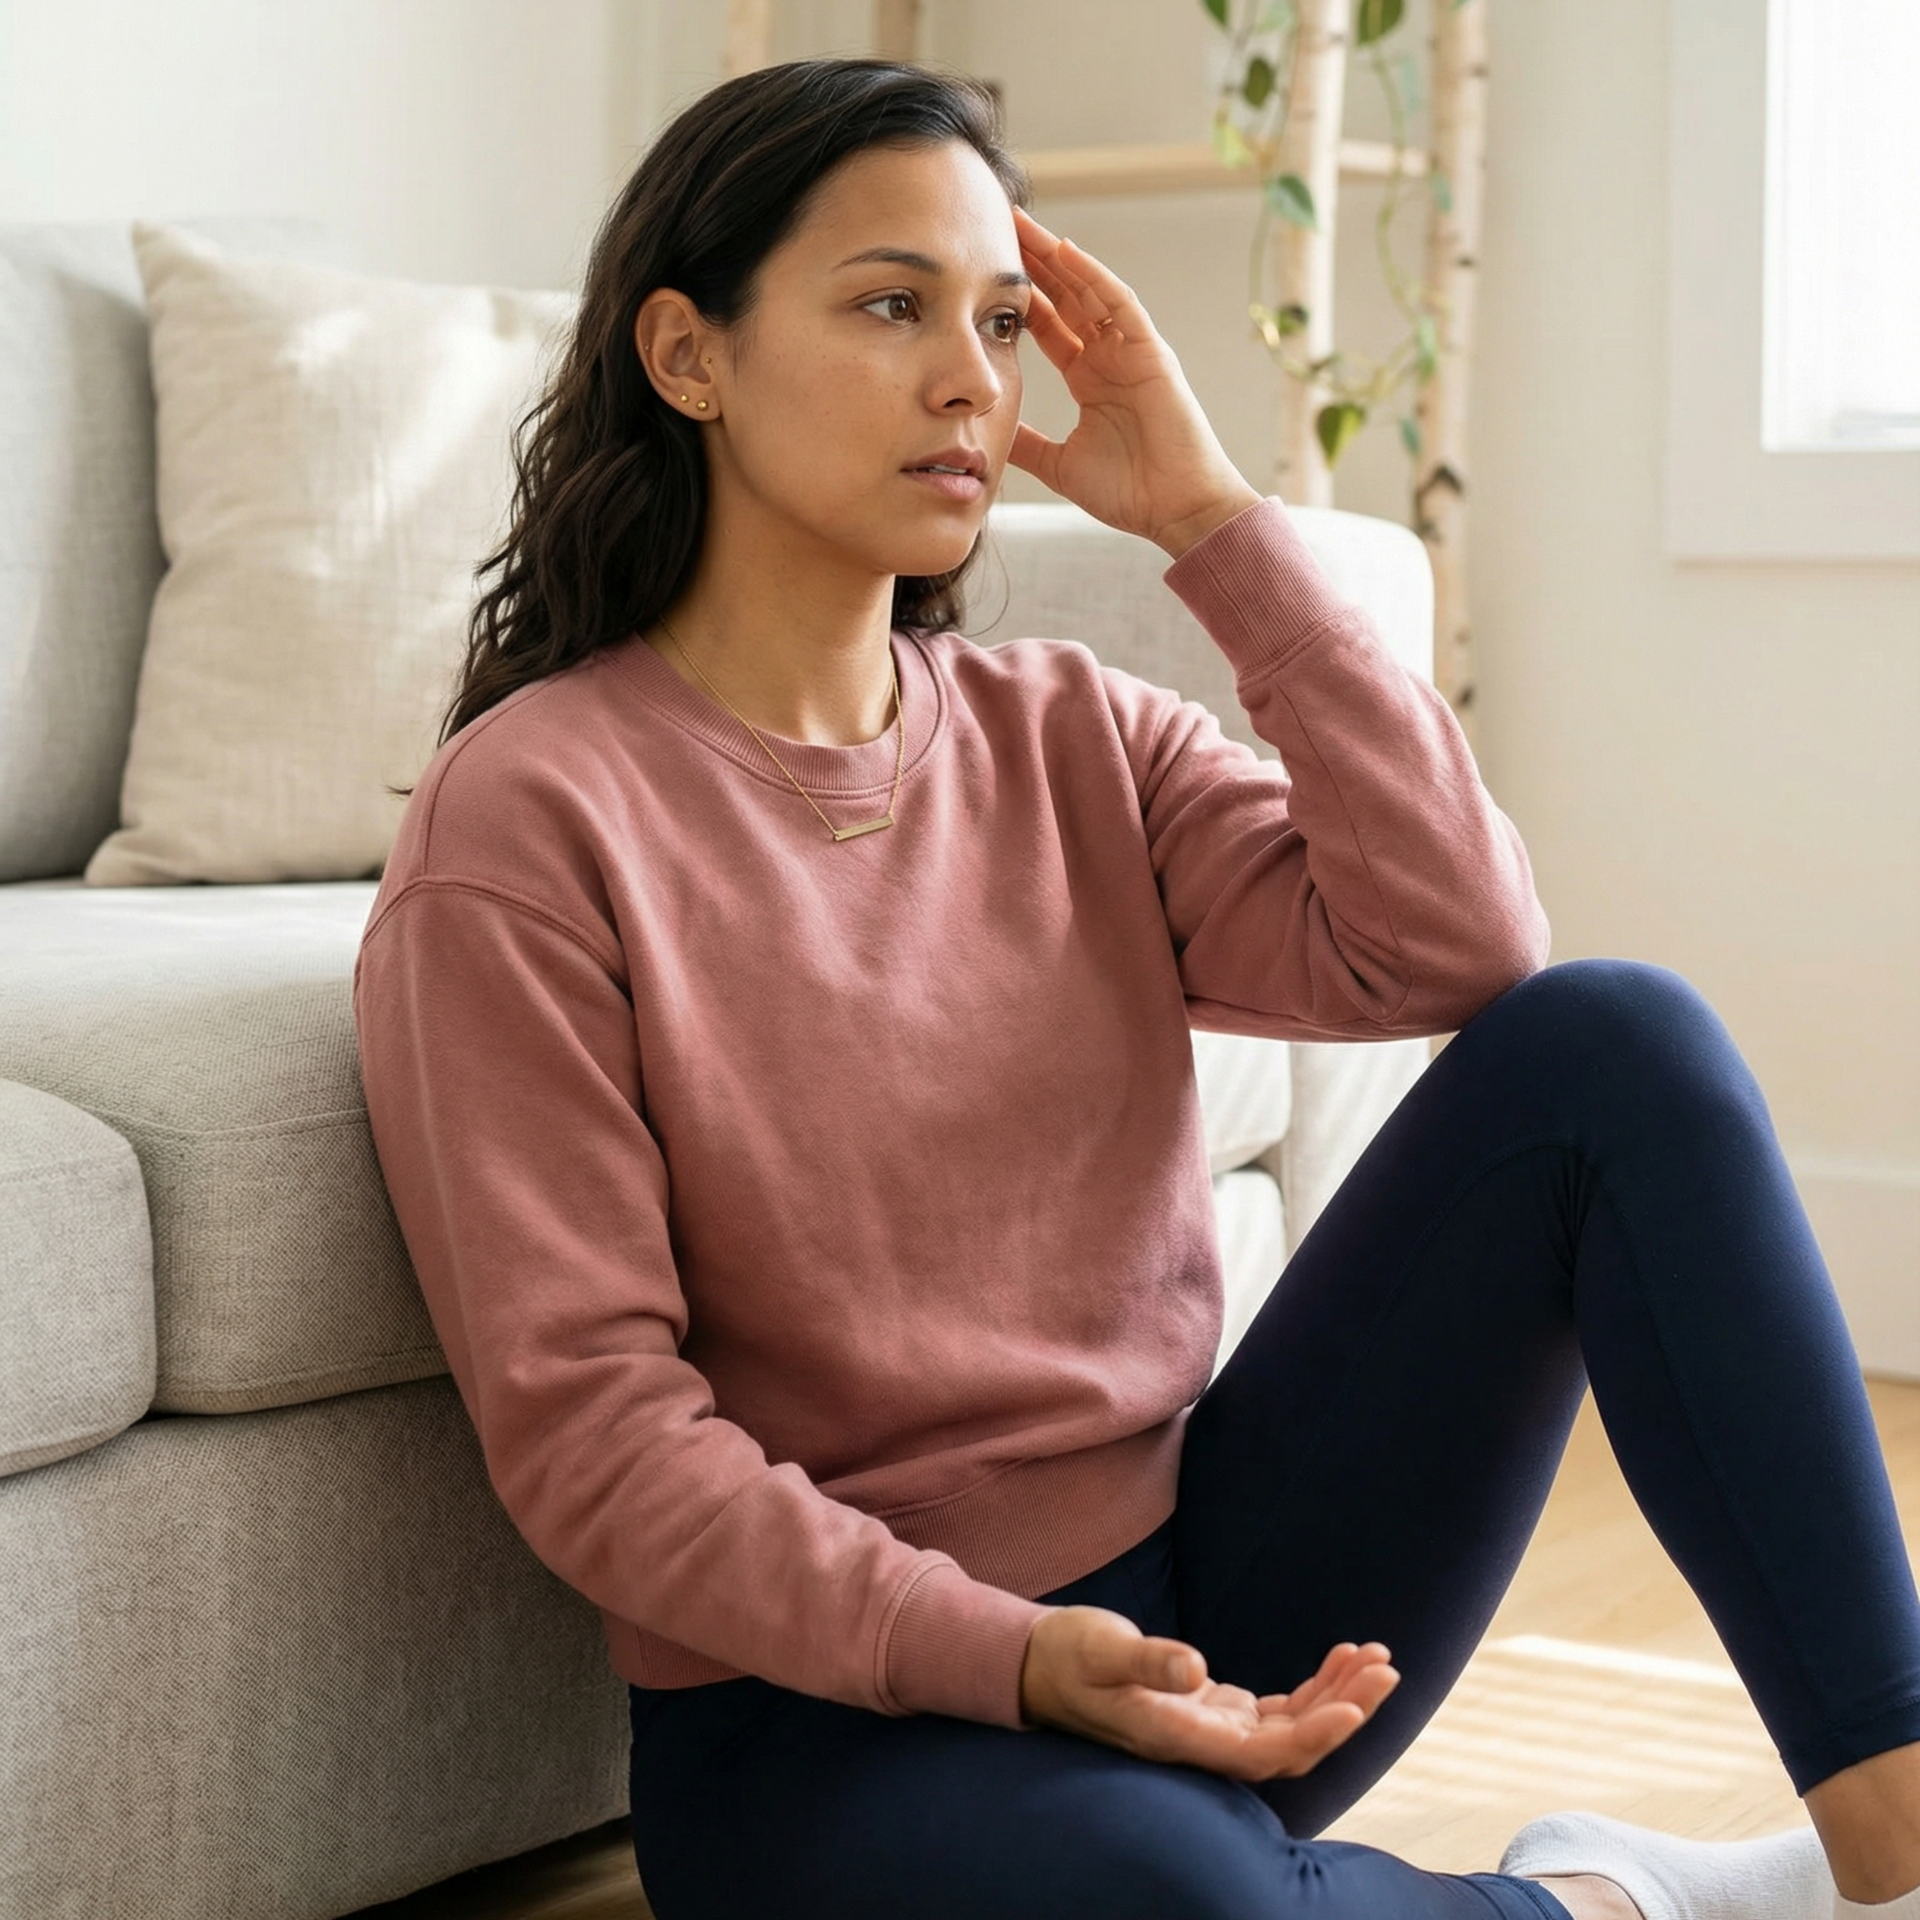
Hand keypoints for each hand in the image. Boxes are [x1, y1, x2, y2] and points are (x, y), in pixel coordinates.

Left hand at [1009, 206, 1264, 559]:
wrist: (1176, 511)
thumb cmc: (1129, 493)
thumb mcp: (1059, 465)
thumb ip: (1027, 443)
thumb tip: (988, 431)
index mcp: (1089, 380)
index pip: (1049, 325)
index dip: (1020, 297)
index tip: (984, 271)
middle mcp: (1109, 357)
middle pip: (1066, 296)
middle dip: (1033, 263)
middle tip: (997, 227)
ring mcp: (1132, 351)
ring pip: (1089, 290)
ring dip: (1056, 257)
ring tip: (1022, 225)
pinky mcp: (1152, 352)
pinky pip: (1120, 304)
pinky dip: (1094, 277)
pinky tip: (1065, 252)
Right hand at [1018, 1604, 1399, 1780]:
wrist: (1042, 1666)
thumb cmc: (1069, 1656)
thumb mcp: (1102, 1650)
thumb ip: (1148, 1660)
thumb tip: (1195, 1670)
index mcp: (1179, 1738)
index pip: (1264, 1754)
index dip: (1314, 1736)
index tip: (1355, 1707)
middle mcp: (1204, 1743)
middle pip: (1292, 1745)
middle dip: (1344, 1710)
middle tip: (1385, 1667)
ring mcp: (1212, 1728)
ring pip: (1292, 1728)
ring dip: (1337, 1697)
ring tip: (1375, 1657)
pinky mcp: (1214, 1709)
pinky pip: (1278, 1709)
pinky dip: (1313, 1688)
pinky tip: (1339, 1659)